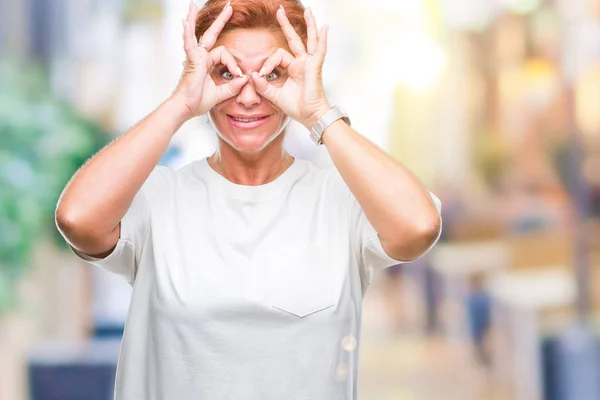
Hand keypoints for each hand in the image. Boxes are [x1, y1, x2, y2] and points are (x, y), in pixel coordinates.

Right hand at [171, 2, 248, 120]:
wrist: (186, 108)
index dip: (234, 64)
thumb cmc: (198, 102)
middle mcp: (200, 57)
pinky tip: (185, 22)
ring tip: (192, 4)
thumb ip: (233, 86)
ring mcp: (195, 57)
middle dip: (220, 20)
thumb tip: (245, 79)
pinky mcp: (191, 61)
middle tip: (228, 7)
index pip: (224, 54)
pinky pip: (189, 44)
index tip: (239, 76)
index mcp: (207, 63)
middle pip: (211, 35)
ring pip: (199, 35)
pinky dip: (187, 33)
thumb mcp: (221, 94)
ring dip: (194, 18)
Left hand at [249, 6, 330, 129]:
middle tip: (279, 10)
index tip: (262, 74)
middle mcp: (301, 63)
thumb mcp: (275, 96)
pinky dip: (322, 40)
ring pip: (308, 40)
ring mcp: (309, 63)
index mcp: (292, 69)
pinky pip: (320, 51)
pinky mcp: (315, 67)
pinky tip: (325, 28)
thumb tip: (253, 75)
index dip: (268, 63)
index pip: (277, 56)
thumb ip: (263, 86)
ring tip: (309, 11)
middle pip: (293, 40)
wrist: (309, 116)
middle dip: (286, 25)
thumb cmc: (296, 107)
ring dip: (309, 25)